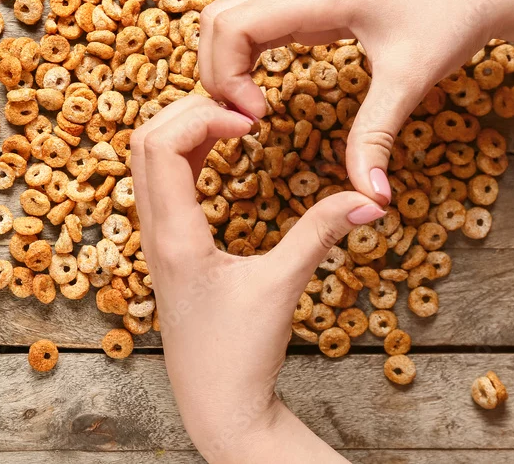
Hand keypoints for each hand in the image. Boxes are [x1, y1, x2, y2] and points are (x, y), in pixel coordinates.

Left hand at [130, 94, 383, 462]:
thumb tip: (369, 198)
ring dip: (183, 130)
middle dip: (187, 111)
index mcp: (174, 236)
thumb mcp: (283, 286)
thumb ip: (320, 235)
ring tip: (234, 122)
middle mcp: (154, 232)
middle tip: (240, 111)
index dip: (201, 117)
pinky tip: (222, 152)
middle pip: (144, 142)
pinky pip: (161, 183)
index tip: (251, 122)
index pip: (159, 147)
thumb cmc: (240, 353)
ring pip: (147, 161)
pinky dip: (184, 154)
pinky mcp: (166, 247)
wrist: (215, 402)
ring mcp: (154, 240)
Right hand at [199, 0, 513, 203]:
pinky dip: (242, 56)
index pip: (232, 25)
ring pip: (228, 16)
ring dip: (224, 63)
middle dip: (215, 71)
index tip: (255, 117)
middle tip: (243, 119)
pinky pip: (252, 21)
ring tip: (249, 110)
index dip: (226, 75)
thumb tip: (369, 197)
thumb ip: (378, 136)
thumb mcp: (411, 81)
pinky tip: (262, 92)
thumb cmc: (451, 20)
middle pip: (217, 17)